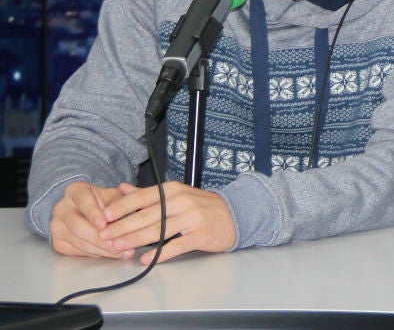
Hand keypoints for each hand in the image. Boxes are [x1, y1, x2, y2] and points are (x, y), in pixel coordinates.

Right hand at [49, 181, 130, 258]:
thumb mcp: (114, 196)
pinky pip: (77, 251)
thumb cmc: (104, 203)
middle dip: (99, 238)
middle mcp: (62, 208)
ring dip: (101, 249)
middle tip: (117, 245)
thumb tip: (130, 212)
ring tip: (121, 252)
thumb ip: (120, 203)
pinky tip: (111, 254)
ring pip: (78, 241)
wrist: (87, 212)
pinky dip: (96, 254)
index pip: (83, 200)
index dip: (93, 213)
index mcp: (75, 191)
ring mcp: (57, 226)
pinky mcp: (58, 242)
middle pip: (78, 226)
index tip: (103, 224)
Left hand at [100, 182, 237, 263]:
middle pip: (147, 216)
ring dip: (135, 240)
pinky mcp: (201, 234)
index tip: (103, 217)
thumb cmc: (201, 206)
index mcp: (173, 190)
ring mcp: (193, 218)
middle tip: (104, 236)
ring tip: (118, 247)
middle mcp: (182, 201)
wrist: (234, 214)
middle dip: (122, 227)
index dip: (121, 207)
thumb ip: (148, 194)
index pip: (142, 197)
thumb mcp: (176, 194)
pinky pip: (177, 245)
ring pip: (158, 230)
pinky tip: (147, 258)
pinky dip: (161, 253)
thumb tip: (122, 188)